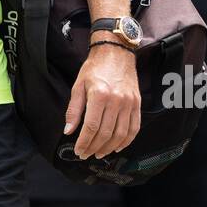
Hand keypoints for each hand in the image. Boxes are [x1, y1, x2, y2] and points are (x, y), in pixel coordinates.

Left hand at [64, 43, 141, 158]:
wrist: (116, 53)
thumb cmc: (95, 68)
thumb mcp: (78, 85)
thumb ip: (74, 110)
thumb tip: (69, 131)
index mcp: (99, 95)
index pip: (91, 127)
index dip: (84, 142)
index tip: (79, 150)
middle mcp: (116, 100)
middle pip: (106, 133)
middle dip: (95, 147)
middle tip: (87, 154)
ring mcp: (129, 103)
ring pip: (120, 134)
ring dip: (109, 148)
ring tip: (100, 153)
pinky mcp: (137, 104)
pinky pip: (134, 128)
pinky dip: (126, 141)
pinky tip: (117, 146)